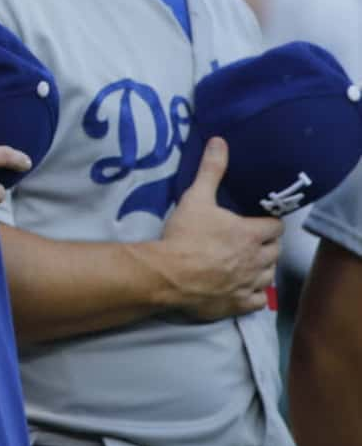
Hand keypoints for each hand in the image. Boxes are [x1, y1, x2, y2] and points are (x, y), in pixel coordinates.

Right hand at [158, 137, 281, 320]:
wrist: (168, 274)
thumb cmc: (184, 235)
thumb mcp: (196, 198)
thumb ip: (211, 170)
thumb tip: (220, 141)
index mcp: (251, 234)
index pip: (276, 226)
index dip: (269, 222)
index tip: (260, 220)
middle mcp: (256, 260)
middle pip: (276, 251)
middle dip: (267, 245)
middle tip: (252, 240)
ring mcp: (248, 284)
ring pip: (269, 276)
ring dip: (263, 269)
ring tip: (249, 263)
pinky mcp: (238, 303)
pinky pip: (259, 300)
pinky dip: (255, 294)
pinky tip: (244, 287)